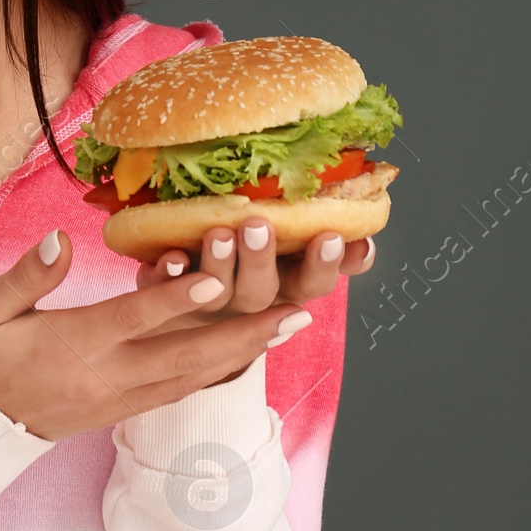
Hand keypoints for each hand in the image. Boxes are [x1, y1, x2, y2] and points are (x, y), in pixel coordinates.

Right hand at [0, 230, 312, 440]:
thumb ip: (27, 276)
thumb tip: (62, 240)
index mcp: (69, 346)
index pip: (131, 319)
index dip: (175, 299)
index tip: (217, 278)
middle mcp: (102, 377)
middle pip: (182, 356)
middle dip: (242, 333)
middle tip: (293, 311)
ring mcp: (114, 400)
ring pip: (190, 377)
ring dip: (241, 353)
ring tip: (285, 327)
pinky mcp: (117, 411)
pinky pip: (176, 392)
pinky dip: (215, 372)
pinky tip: (243, 355)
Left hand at [130, 214, 379, 313]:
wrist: (184, 301)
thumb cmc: (253, 261)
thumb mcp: (298, 253)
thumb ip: (332, 246)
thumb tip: (366, 240)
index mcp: (286, 288)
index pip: (314, 284)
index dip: (323, 265)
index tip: (330, 238)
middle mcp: (249, 302)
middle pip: (259, 291)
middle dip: (259, 259)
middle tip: (258, 226)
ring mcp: (207, 304)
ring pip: (215, 291)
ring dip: (218, 264)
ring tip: (219, 234)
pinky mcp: (166, 299)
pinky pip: (164, 291)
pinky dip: (167, 274)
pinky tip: (171, 256)